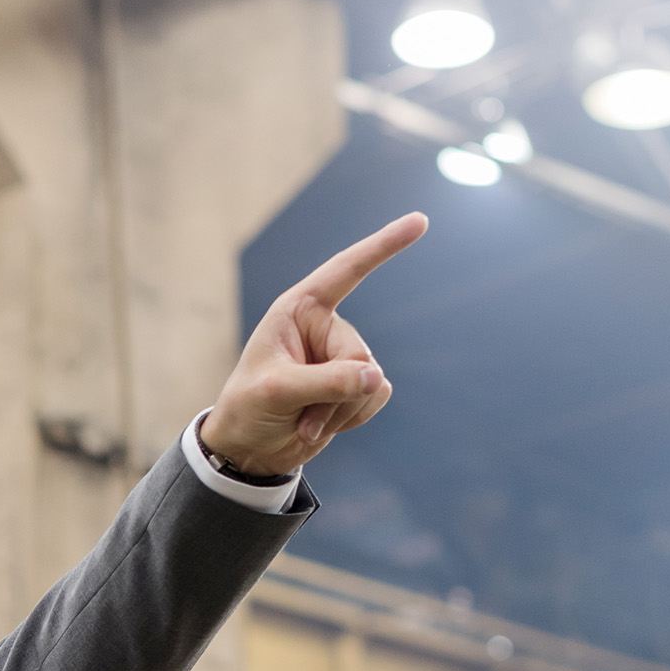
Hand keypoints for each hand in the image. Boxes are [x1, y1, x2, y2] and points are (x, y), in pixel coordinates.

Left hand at [199, 212, 421, 478]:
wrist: (250, 449)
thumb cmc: (249, 408)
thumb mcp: (277, 391)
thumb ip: (326, 382)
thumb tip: (376, 378)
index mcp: (299, 309)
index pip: (347, 270)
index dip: (384, 246)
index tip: (421, 221)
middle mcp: (324, 327)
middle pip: (359, 356)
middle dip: (335, 394)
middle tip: (301, 414)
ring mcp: (342, 357)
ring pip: (371, 381)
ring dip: (340, 411)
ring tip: (304, 421)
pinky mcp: (356, 385)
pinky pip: (376, 397)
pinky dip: (351, 419)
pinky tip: (321, 425)